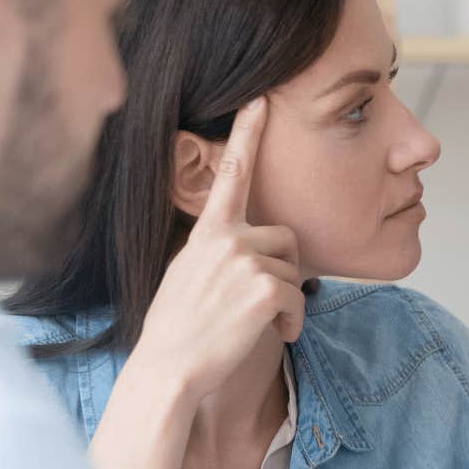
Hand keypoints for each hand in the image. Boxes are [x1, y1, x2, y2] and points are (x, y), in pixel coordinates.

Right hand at [132, 97, 303, 400]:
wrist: (168, 369)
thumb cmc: (178, 330)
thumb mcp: (187, 275)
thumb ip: (216, 252)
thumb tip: (246, 248)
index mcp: (207, 232)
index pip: (230, 173)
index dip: (247, 133)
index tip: (261, 98)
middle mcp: (226, 238)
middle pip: (288, 240)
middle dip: (285, 273)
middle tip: (259, 306)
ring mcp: (245, 260)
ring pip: (297, 274)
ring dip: (287, 305)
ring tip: (253, 325)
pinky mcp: (266, 287)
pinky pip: (301, 299)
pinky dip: (293, 323)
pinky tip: (271, 335)